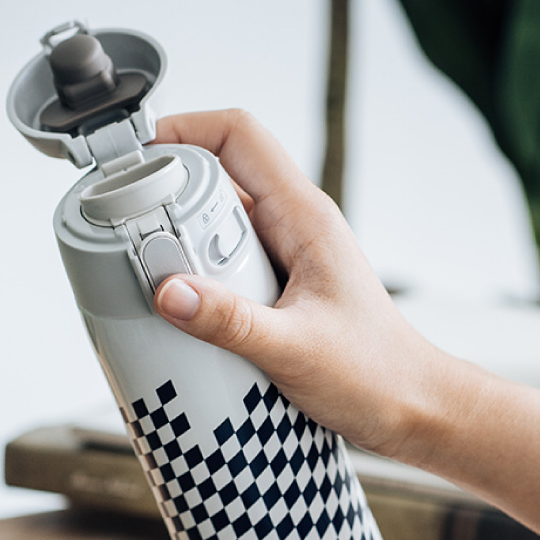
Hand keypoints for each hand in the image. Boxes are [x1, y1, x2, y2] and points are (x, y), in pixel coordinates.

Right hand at [150, 110, 457, 459]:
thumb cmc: (376, 374)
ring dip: (177, 240)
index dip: (182, 129)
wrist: (413, 410)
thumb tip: (166, 291)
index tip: (136, 155)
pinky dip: (193, 275)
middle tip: (126, 227)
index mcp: (305, 216)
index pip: (239, 135)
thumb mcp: (294, 350)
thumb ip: (229, 322)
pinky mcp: (277, 288)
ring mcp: (285, 255)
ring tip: (144, 270)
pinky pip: (223, 263)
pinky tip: (175, 309)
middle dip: (166, 194)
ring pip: (215, 223)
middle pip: (215, 177)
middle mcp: (293, 225)